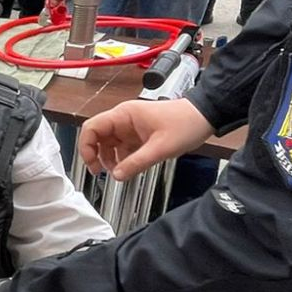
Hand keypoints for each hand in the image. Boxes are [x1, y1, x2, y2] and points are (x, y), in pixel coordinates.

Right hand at [79, 98, 213, 180]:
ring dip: (110, 159)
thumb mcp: (160, 148)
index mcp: (124, 115)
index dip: (86, 147)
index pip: (92, 127)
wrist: (205, 117)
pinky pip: (123, 147)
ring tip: (118, 173)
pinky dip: (122, 159)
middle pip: (98, 137)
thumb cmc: (185, 123)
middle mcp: (124, 119)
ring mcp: (131, 127)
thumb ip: (136, 163)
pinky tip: (129, 169)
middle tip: (100, 173)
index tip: (92, 164)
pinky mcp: (139, 135)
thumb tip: (116, 175)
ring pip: (109, 144)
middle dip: (96, 155)